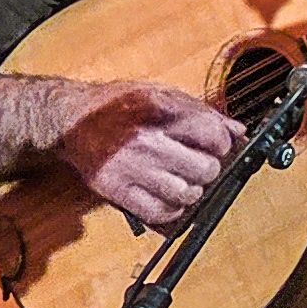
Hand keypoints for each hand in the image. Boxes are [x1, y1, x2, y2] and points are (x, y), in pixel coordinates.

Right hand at [51, 81, 249, 227]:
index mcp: (160, 109)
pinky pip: (160, 213)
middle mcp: (147, 139)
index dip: (223, 143)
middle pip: (205, 168)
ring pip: (186, 194)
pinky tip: (169, 198)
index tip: (219, 146)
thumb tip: (238, 131)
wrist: (68, 120)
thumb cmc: (115, 105)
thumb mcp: (159, 94)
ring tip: (184, 182)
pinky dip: (172, 211)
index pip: (212, 134)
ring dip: (192, 191)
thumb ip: (201, 111)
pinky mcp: (117, 190)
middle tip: (202, 166)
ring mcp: (132, 167)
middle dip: (210, 169)